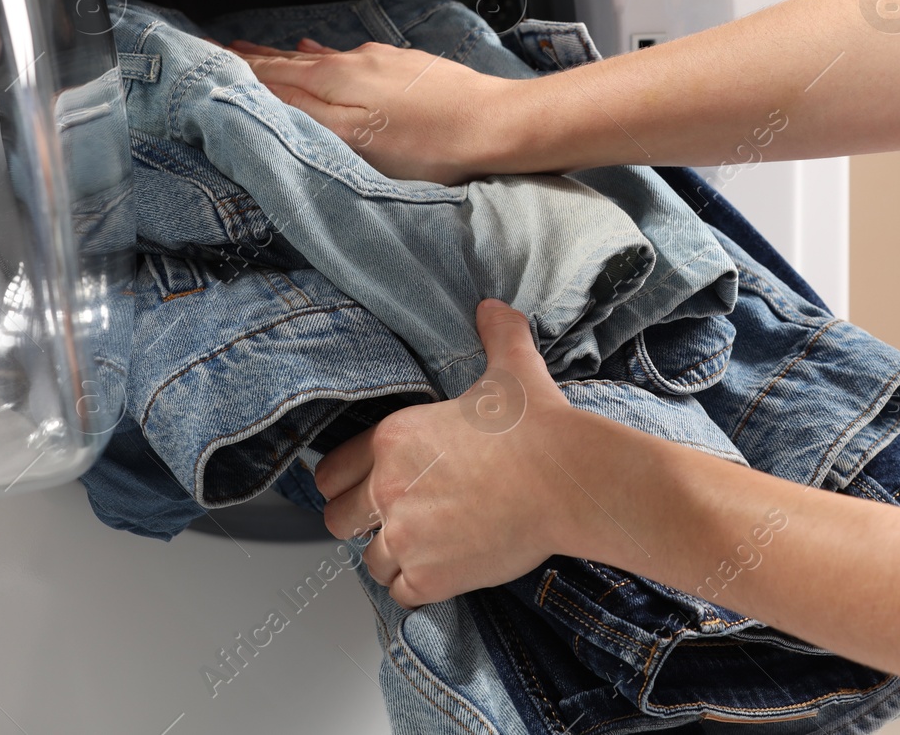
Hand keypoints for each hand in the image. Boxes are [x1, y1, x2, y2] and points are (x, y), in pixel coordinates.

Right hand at [233, 39, 519, 184]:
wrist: (495, 125)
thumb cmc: (431, 144)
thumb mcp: (358, 141)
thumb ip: (309, 116)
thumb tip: (266, 96)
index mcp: (337, 83)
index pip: (275, 74)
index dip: (241, 69)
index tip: (209, 60)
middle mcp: (354, 63)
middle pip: (293, 61)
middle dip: (255, 57)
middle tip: (221, 49)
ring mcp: (381, 62)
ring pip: (319, 57)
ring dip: (285, 55)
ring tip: (257, 49)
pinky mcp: (406, 67)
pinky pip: (349, 56)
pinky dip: (323, 54)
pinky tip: (317, 48)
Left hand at [314, 300, 578, 605]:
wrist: (569, 480)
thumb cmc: (538, 427)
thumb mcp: (512, 367)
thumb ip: (495, 333)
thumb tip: (491, 307)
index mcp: (393, 438)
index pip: (330, 473)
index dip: (347, 481)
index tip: (367, 487)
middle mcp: (388, 489)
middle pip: (337, 521)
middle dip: (361, 523)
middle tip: (396, 520)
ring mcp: (408, 536)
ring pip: (370, 561)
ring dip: (394, 556)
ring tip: (428, 545)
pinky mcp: (432, 575)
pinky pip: (401, 592)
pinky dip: (419, 585)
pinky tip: (445, 567)